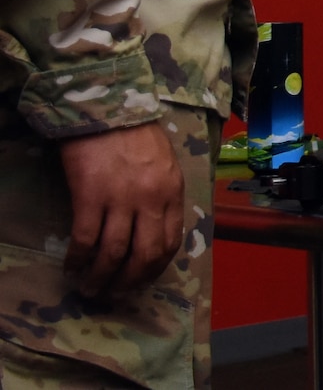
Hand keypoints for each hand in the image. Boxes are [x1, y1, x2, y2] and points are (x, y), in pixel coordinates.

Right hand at [58, 121, 184, 296]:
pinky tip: (71, 267)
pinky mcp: (90, 197)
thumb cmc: (137, 134)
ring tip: (90, 288)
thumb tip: (155, 229)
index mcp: (172, 192)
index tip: (141, 281)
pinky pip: (85, 239)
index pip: (170, 242)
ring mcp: (121, 199)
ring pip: (114, 253)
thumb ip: (164, 195)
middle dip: (129, 281)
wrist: (108, 108)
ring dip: (100, 277)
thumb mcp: (166, 164)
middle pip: (144, 254)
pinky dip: (78, 259)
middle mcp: (151, 200)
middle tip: (114, 293)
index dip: (154, 269)